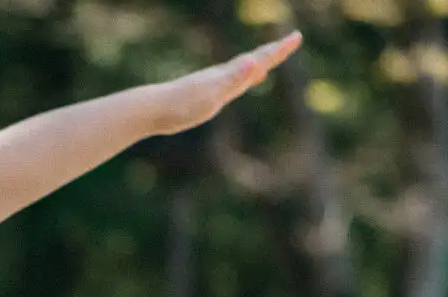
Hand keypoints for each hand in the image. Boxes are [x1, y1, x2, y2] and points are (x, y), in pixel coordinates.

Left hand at [150, 31, 302, 136]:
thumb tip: (255, 62)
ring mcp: (210, 83)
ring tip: (265, 64)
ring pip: (239, 72)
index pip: (259, 59)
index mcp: (227, 75)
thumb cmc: (182, 106)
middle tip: (289, 43)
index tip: (297, 36)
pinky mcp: (200, 93)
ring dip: (256, 66)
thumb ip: (235, 79)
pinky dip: (237, 81)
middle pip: (252, 61)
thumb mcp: (213, 95)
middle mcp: (220, 75)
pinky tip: (234, 85)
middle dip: (272, 53)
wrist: (150, 109)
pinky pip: (226, 83)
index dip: (279, 50)